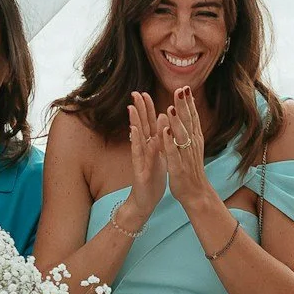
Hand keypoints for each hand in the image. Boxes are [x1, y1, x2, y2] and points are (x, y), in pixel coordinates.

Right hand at [119, 90, 169, 225]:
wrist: (145, 201)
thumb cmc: (152, 178)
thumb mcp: (158, 156)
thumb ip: (158, 139)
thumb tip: (161, 120)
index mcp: (151, 146)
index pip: (149, 124)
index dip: (147, 109)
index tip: (145, 93)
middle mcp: (144, 150)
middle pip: (141, 126)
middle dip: (139, 110)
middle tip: (136, 93)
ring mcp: (140, 160)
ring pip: (138, 138)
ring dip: (135, 122)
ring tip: (132, 107)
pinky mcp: (140, 170)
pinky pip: (139, 155)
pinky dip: (138, 143)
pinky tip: (134, 132)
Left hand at [157, 88, 215, 207]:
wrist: (196, 193)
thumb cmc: (191, 169)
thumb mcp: (192, 146)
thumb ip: (188, 130)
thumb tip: (184, 112)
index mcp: (194, 140)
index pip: (192, 118)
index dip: (189, 103)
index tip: (185, 87)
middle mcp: (192, 146)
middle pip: (188, 123)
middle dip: (184, 106)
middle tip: (180, 90)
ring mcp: (185, 157)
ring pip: (181, 137)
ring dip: (177, 122)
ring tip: (172, 107)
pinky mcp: (178, 168)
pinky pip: (173, 154)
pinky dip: (169, 143)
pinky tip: (165, 133)